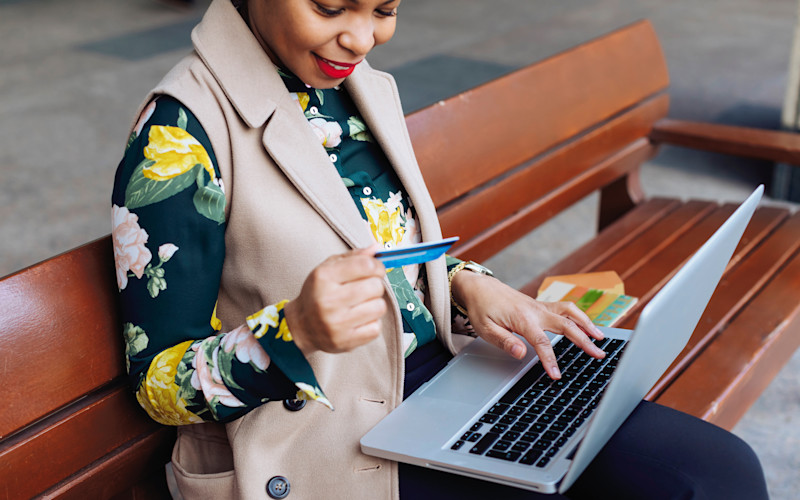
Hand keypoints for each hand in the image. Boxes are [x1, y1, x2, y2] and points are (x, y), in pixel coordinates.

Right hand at [283, 244, 387, 354]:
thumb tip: (377, 248)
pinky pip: (376, 328)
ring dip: (375, 304)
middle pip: (376, 286)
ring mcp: (337, 323)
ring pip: (379, 307)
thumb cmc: (318, 293)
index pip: (366, 265)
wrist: (301, 326)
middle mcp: (329, 300)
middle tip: (365, 289)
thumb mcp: (328, 269)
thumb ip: (354, 257)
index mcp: (324, 277)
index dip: (377, 266)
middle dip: (375, 285)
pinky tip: (358, 319)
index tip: (375, 270)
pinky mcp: (345, 341)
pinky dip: (371, 323)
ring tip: (361, 304)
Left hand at [451, 270, 605, 378]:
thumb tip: (521, 354)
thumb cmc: (482, 308)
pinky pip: (566, 308)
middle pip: (566, 325)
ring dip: (587, 323)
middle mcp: (536, 311)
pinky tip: (587, 325)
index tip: (557, 375)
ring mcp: (541, 306)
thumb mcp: (485, 329)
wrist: (480, 287)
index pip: (542, 342)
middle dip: (584, 340)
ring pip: (570, 312)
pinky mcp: (542, 305)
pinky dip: (580, 316)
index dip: (551, 360)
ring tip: (601, 338)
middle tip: (598, 354)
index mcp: (522, 319)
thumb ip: (504, 342)